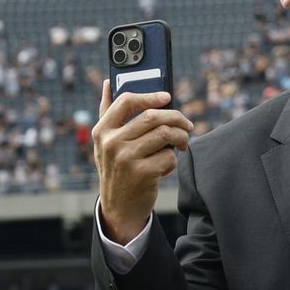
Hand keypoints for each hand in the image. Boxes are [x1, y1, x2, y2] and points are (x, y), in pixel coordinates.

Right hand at [93, 80, 193, 243]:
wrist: (119, 207)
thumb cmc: (116, 167)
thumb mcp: (105, 142)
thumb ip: (107, 112)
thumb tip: (108, 82)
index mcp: (102, 131)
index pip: (127, 101)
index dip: (150, 96)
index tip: (167, 97)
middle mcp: (112, 143)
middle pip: (154, 117)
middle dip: (178, 119)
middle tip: (187, 126)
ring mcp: (126, 158)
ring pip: (167, 135)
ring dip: (182, 138)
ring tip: (182, 144)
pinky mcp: (142, 173)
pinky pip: (170, 157)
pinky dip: (174, 160)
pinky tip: (166, 167)